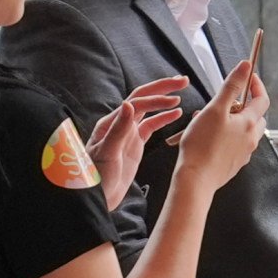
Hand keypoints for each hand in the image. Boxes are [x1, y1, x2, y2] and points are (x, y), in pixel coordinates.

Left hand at [91, 77, 189, 207]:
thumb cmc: (96, 177)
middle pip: (143, 99)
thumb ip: (118, 129)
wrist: (95, 197)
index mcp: (111, 123)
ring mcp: (128, 134)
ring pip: (149, 110)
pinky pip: (151, 126)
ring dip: (164, 100)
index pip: (137, 103)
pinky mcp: (134, 145)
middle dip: (162, 88)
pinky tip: (176, 114)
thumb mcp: (106, 153)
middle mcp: (119, 124)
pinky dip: (164, 118)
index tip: (174, 99)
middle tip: (182, 81)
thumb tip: (130, 105)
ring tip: (182, 92)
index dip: (156, 99)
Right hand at [174, 56, 271, 196]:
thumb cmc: (202, 145)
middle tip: (223, 102)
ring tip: (207, 121)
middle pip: (255, 117)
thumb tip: (245, 66)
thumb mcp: (215, 109)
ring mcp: (243, 153)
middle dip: (242, 106)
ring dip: (230, 122)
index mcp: (249, 124)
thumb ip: (231, 86)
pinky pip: (233, 145)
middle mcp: (250, 139)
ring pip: (242, 131)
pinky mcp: (233, 164)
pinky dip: (224, 137)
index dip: (256, 85)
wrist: (195, 180)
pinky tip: (205, 137)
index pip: (262, 99)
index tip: (248, 76)